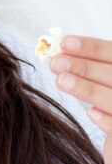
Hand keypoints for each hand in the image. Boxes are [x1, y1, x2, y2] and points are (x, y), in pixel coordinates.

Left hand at [49, 35, 111, 163]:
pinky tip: (91, 113)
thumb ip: (91, 68)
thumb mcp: (104, 82)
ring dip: (87, 88)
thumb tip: (60, 55)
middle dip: (84, 67)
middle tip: (56, 62)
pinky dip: (106, 120)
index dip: (91, 48)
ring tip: (61, 81)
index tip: (65, 43)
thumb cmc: (111, 104)